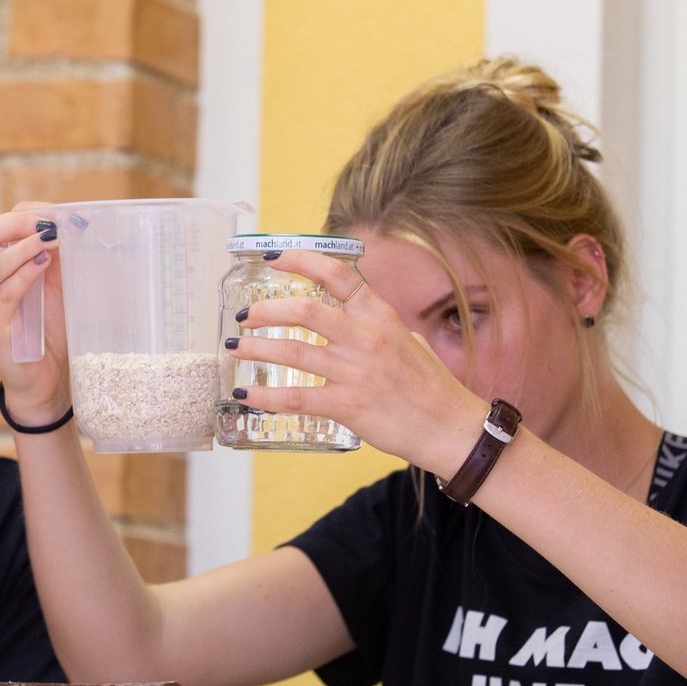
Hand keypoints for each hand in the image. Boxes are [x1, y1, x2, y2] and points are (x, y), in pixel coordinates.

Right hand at [0, 204, 70, 425]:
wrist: (46, 380)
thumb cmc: (50, 330)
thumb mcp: (54, 286)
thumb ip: (53, 257)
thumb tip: (70, 225)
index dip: (21, 216)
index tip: (53, 214)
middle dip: (15, 223)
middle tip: (47, 222)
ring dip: (23, 246)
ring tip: (50, 239)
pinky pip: (5, 294)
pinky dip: (24, 274)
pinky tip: (43, 263)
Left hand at [224, 250, 480, 472]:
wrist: (451, 428)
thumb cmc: (431, 387)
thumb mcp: (409, 341)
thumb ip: (379, 326)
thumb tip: (358, 316)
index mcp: (381, 316)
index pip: (337, 275)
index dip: (300, 261)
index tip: (273, 257)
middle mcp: (366, 338)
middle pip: (305, 310)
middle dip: (267, 310)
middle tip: (245, 317)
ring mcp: (356, 372)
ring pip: (293, 351)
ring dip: (257, 349)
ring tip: (236, 348)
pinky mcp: (348, 405)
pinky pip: (296, 397)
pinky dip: (265, 396)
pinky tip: (246, 394)